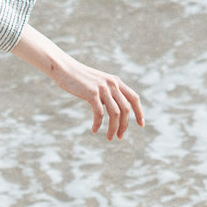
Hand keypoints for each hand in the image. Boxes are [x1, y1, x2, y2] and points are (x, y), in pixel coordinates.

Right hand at [13, 26, 144, 139]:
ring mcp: (102, 88)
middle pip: (126, 109)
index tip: (141, 125)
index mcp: (116, 82)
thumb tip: (114, 108)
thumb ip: (108, 93)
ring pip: (115, 113)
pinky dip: (98, 124)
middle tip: (120, 137)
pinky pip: (99, 113)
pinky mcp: (91, 93)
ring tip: (110, 138)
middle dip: (125, 125)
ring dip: (114, 128)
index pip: (134, 98)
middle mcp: (112, 84)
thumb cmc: (80, 78)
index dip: (140, 112)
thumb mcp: (98, 84)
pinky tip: (95, 130)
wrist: (64, 68)